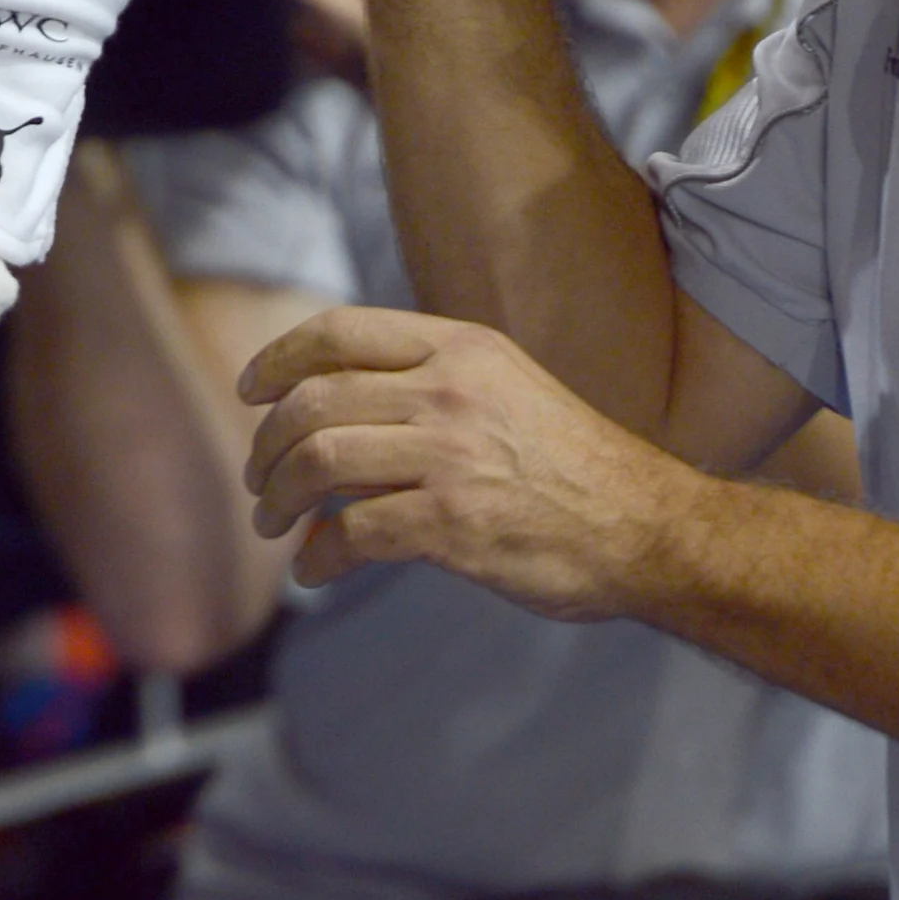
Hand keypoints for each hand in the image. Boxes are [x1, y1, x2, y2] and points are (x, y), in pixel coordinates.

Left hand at [240, 307, 699, 619]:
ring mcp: (451, 455)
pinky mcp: (453, 522)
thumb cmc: (570, 465)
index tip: (250, 391)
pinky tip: (314, 568)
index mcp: (461, 348)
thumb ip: (429, 382)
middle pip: (313, 400)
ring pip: (319, 461)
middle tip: (258, 479)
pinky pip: (351, 532)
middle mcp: (451, 390)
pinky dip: (317, 553)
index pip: (340, 331)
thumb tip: (332, 406)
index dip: (279, 359)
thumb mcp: (505, 388)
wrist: (648, 528)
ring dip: (278, 498)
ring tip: (272, 522)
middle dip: (268, 445)